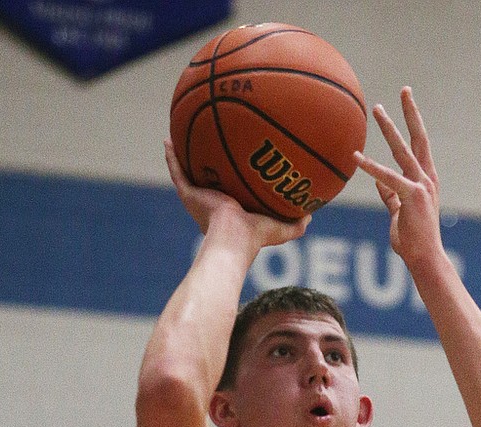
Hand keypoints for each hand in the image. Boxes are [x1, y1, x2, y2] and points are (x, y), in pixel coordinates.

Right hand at [164, 140, 308, 248]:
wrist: (233, 239)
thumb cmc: (256, 236)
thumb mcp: (282, 228)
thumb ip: (297, 222)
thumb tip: (312, 213)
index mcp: (231, 210)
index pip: (232, 188)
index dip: (233, 175)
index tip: (236, 158)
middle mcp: (213, 202)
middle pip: (209, 176)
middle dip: (208, 161)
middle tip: (209, 140)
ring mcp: (199, 198)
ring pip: (189, 171)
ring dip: (185, 154)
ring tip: (182, 133)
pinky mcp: (188, 194)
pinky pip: (177, 171)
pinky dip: (171, 156)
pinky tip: (168, 139)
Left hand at [354, 89, 442, 271]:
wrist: (424, 259)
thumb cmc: (413, 240)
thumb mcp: (399, 213)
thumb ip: (389, 196)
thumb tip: (378, 182)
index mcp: (425, 180)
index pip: (419, 145)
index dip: (413, 122)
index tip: (407, 101)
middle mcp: (427, 178)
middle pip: (418, 138)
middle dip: (411, 112)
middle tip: (404, 89)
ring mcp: (421, 186)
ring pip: (403, 150)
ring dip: (390, 128)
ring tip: (377, 110)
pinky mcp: (412, 197)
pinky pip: (388, 178)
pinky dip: (371, 167)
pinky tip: (356, 157)